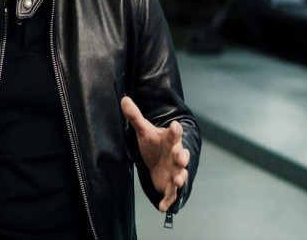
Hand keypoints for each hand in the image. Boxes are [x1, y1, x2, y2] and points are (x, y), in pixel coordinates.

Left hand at [121, 96, 189, 212]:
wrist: (159, 161)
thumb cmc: (154, 144)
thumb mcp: (144, 130)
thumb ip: (135, 116)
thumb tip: (123, 99)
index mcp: (170, 140)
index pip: (174, 134)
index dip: (175, 131)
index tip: (174, 126)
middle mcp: (176, 155)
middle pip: (182, 155)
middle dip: (183, 157)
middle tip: (181, 158)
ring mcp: (175, 171)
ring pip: (181, 175)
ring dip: (181, 178)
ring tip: (178, 181)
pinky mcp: (170, 185)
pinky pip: (171, 194)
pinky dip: (168, 201)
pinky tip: (162, 207)